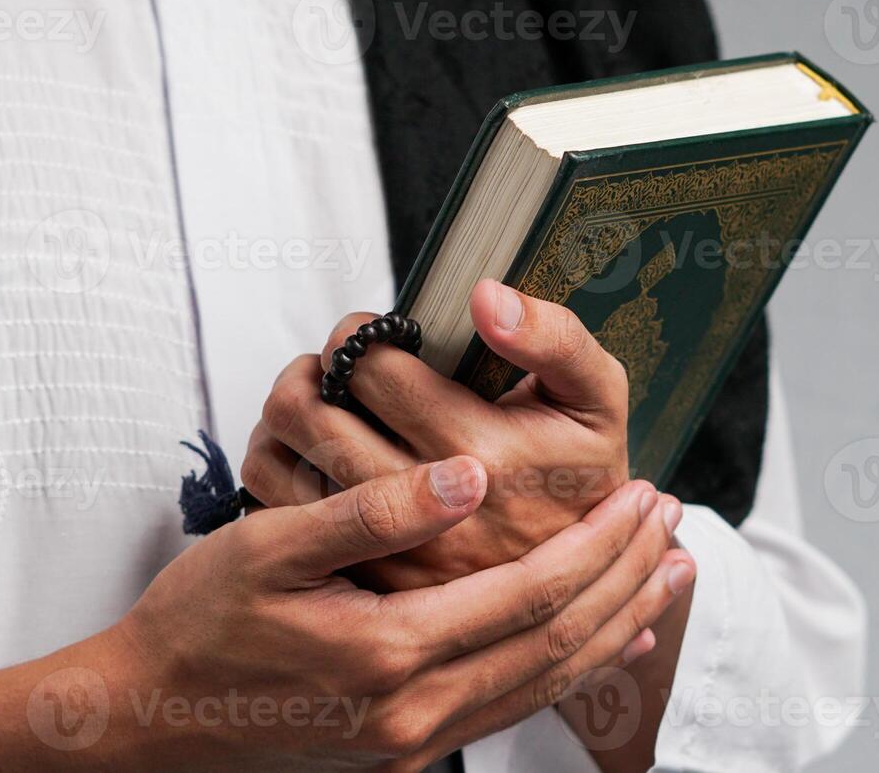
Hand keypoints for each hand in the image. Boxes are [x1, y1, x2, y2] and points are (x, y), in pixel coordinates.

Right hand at [0, 461, 690, 771]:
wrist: (144, 725)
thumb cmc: (195, 629)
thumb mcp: (269, 549)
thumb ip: (372, 511)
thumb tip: (465, 478)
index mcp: (390, 653)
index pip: (532, 594)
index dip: (597, 545)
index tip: (643, 495)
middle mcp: (415, 712)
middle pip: (557, 643)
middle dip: (627, 582)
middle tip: (678, 528)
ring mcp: (412, 743)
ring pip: (544, 684)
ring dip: (612, 628)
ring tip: (665, 583)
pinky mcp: (402, 754)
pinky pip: (509, 710)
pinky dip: (565, 674)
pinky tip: (598, 650)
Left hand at [242, 279, 638, 590]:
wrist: (589, 574)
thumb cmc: (584, 469)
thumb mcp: (598, 396)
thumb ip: (555, 337)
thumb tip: (484, 298)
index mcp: (480, 453)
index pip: (373, 370)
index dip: (360, 335)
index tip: (373, 335)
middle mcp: (425, 511)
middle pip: (311, 413)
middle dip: (314, 370)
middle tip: (338, 365)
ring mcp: (387, 552)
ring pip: (281, 460)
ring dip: (288, 416)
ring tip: (321, 402)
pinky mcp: (362, 580)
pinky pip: (280, 510)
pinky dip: (279, 468)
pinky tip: (315, 454)